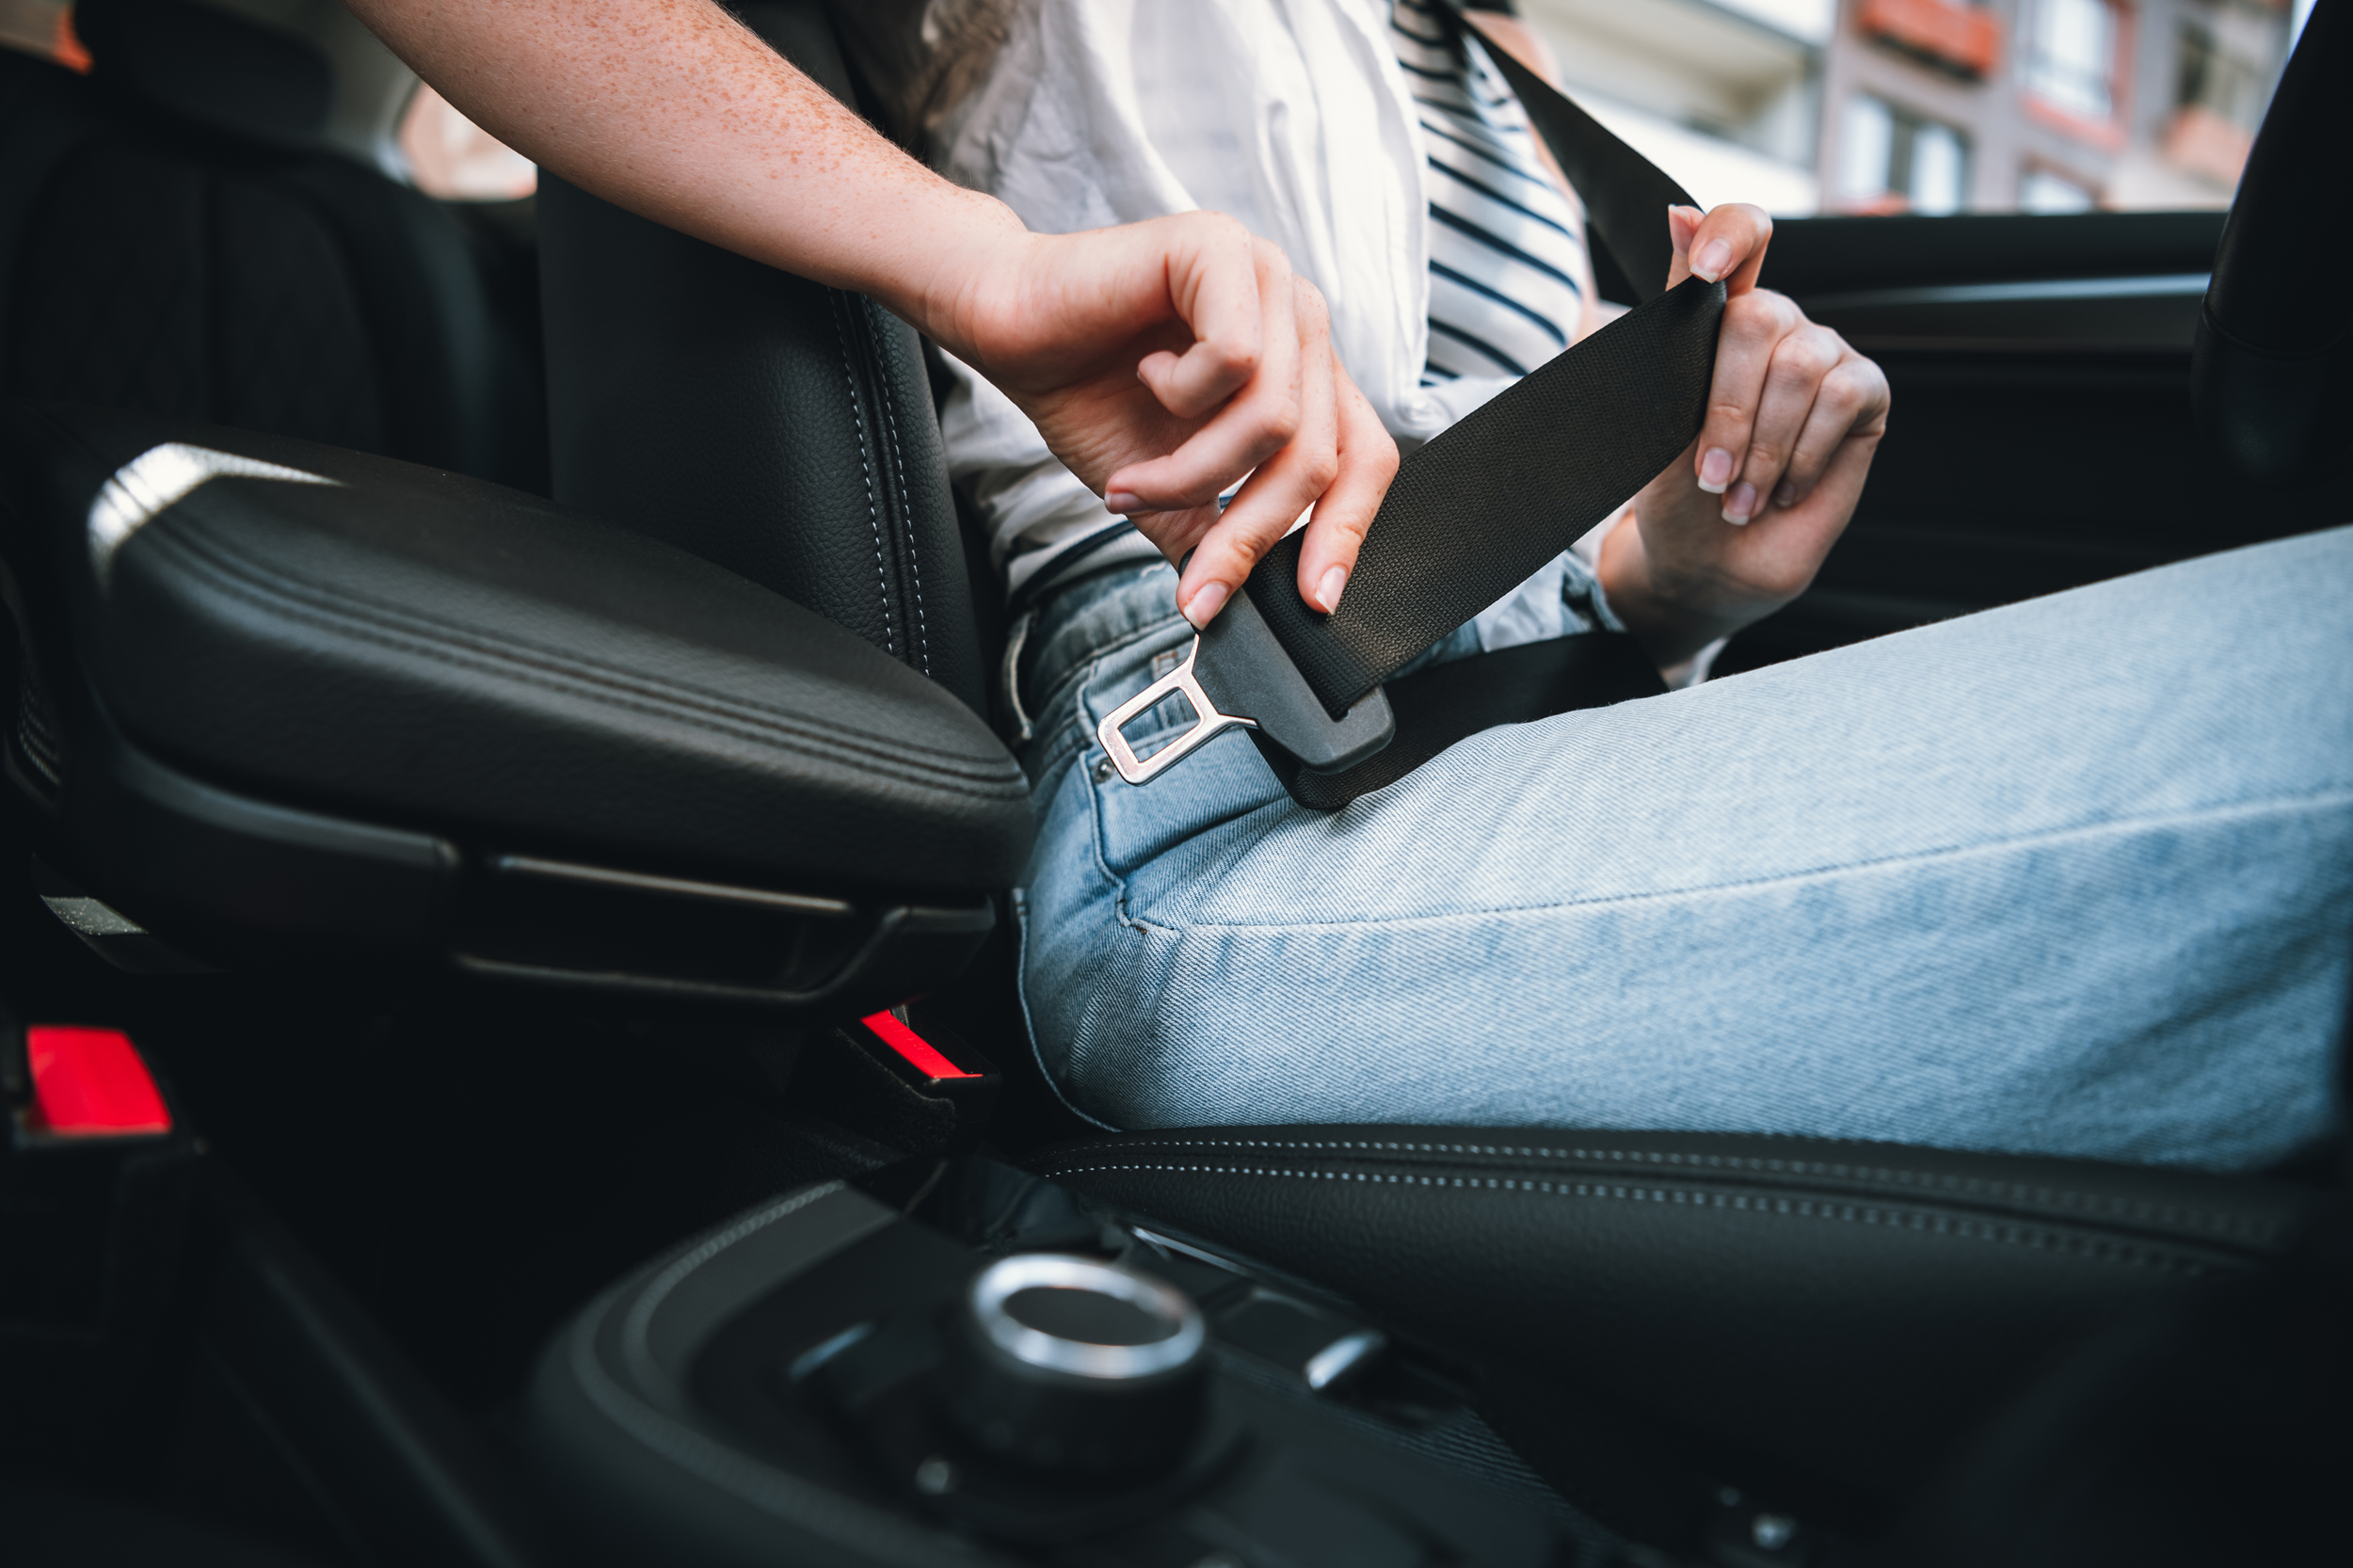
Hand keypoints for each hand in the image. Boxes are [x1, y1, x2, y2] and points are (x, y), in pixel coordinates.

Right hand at [925, 213, 1396, 627]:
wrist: (1007, 324)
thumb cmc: (1085, 392)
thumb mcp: (1167, 490)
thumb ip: (1216, 535)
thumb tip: (1241, 606)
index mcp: (1303, 370)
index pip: (1365, 458)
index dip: (1347, 534)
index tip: (1312, 600)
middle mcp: (1299, 321)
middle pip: (1319, 454)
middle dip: (1247, 531)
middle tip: (1194, 577)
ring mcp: (1267, 278)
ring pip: (1275, 418)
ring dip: (1194, 473)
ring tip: (1134, 484)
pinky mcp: (1222, 247)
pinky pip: (1236, 358)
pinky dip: (1180, 395)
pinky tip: (1145, 376)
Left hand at [1600, 204, 1890, 667]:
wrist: (1709, 561)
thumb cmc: (1677, 490)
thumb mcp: (1659, 408)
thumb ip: (1676, 309)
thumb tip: (1679, 210)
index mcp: (1718, 315)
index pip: (1740, 232)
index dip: (1729, 234)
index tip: (1703, 272)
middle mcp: (1776, 324)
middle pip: (1758, 318)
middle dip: (1726, 409)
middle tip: (1710, 475)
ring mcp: (1824, 354)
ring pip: (1802, 365)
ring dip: (1764, 445)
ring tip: (1739, 494)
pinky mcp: (1866, 392)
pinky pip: (1844, 397)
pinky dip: (1804, 454)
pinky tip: (1782, 488)